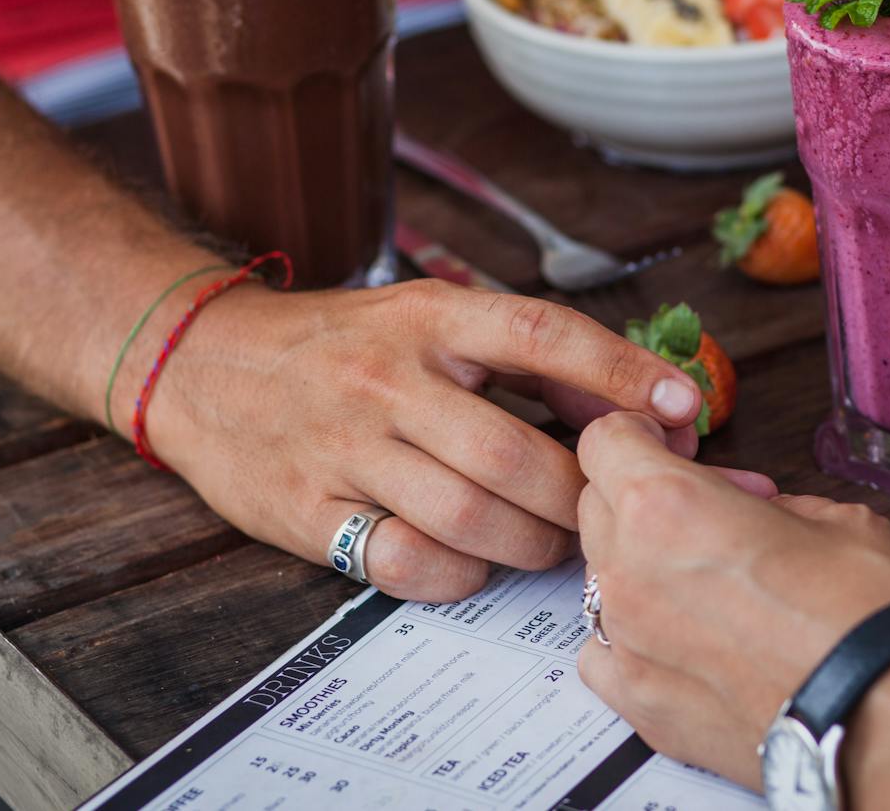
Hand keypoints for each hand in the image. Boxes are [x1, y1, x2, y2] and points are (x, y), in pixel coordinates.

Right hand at [142, 279, 705, 600]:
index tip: (685, 408)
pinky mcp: (308, 509)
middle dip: (583, 497)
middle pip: (518, 454)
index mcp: (431, 316)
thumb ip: (523, 355)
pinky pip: (410, 562)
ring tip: (553, 543)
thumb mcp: (429, 317)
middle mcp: (389, 377)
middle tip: (610, 513)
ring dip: (534, 544)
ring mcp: (345, 446)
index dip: (622, 374)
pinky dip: (461, 573)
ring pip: (473, 517)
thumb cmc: (344, 346)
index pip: (543, 335)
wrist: (203, 365)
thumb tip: (639, 400)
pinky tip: (475, 559)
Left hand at [574, 412, 889, 785]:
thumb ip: (767, 504)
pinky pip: (604, 651)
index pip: (604, 442)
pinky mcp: (638, 702)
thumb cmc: (866, 614)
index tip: (670, 447)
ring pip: (601, 576)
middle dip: (647, 496)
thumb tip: (757, 513)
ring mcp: (625, 642)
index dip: (641, 435)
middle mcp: (628, 571)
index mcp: (666, 505)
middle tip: (716, 512)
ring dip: (643, 564)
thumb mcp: (831, 515)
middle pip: (598, 505)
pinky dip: (634, 637)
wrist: (886, 716)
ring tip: (713, 581)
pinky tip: (687, 639)